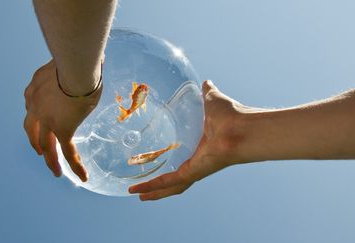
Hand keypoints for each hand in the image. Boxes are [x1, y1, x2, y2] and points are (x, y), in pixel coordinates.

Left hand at [23, 60, 101, 180]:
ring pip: (45, 145)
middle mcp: (35, 104)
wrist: (75, 66)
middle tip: (38, 150)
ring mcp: (46, 119)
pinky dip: (75, 165)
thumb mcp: (70, 64)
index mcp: (35, 87)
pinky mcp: (62, 129)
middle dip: (35, 140)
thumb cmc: (78, 60)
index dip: (37, 113)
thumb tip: (97, 60)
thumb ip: (75, 68)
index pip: (32, 103)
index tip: (43, 115)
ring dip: (50, 159)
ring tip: (56, 171)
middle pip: (31, 128)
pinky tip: (82, 176)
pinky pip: (68, 152)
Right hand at [129, 80, 248, 199]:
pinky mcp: (191, 173)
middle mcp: (198, 162)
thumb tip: (206, 82)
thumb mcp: (212, 101)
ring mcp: (194, 170)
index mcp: (201, 148)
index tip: (157, 161)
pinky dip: (153, 187)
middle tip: (143, 187)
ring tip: (137, 194)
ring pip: (170, 186)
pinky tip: (138, 191)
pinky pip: (168, 182)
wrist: (240, 128)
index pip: (183, 158)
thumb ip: (207, 93)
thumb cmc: (232, 115)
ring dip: (153, 191)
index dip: (170, 161)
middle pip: (175, 178)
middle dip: (159, 184)